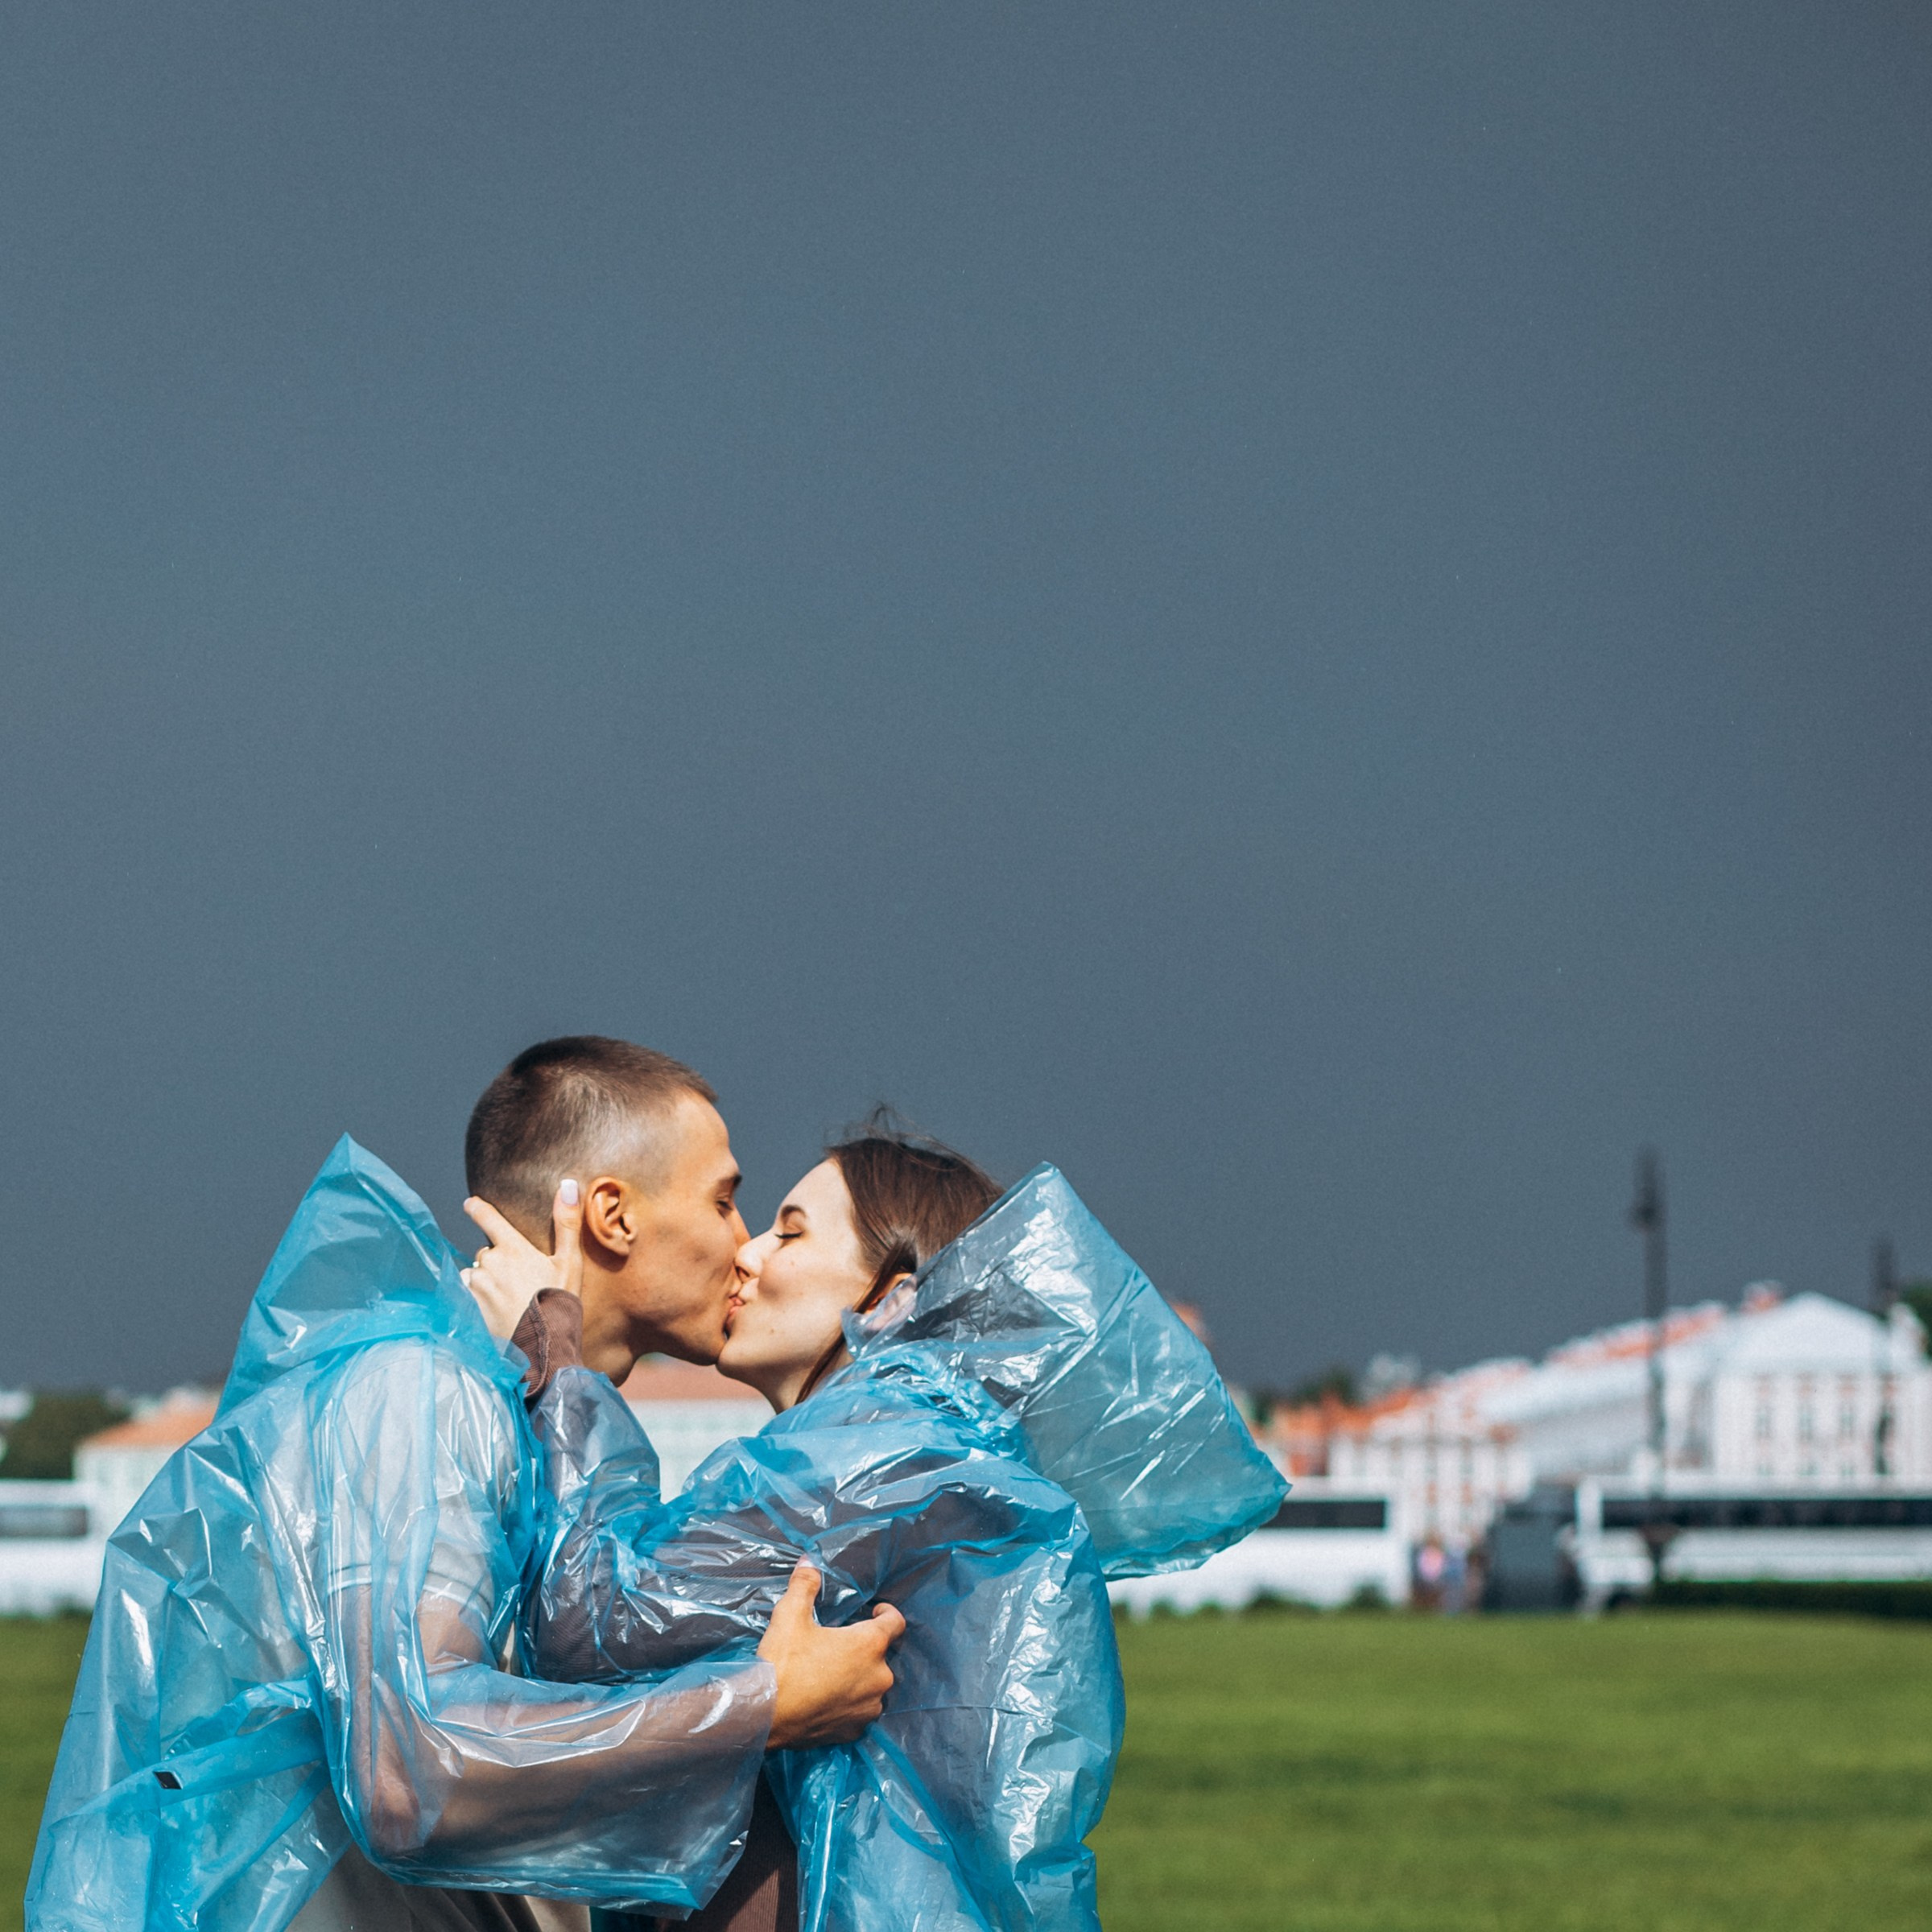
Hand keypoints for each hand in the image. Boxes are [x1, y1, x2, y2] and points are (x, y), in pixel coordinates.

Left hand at [461, 1180, 583, 1340]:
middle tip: (519, 1280)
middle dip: (498, 1260)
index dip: (478, 1208)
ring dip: (485, 1279)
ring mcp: (476, 1286)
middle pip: (486, 1251)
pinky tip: (494, 1310)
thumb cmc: (560, 1303)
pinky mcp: (467, 1306)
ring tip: (507, 1298)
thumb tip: (569, 1184)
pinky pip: (467, 1293)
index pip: (488, 1218)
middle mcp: (489, 1263)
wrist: (542, 1348)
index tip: (470, 1203)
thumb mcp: (570, 1262)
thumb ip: (567, 1222)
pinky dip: (476, 1297)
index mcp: (513, 1248)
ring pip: (475, 1273)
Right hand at [757, 1563, 903, 1749]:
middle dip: (864, 1648)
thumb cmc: (783, 1662)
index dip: (887, 1612)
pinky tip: (828, 1697)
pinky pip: (859, 1710)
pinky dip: (849, 1702)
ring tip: (832, 1672)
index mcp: (870, 1645)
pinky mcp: (855, 1730)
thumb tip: (809, 1561)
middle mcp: (879, 1677)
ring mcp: (869, 1707)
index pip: (896, 1622)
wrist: (764, 1715)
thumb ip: (805, 1584)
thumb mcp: (790, 1615)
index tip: (875, 1610)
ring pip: (872, 1685)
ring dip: (859, 1677)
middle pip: (881, 1655)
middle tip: (838, 1644)